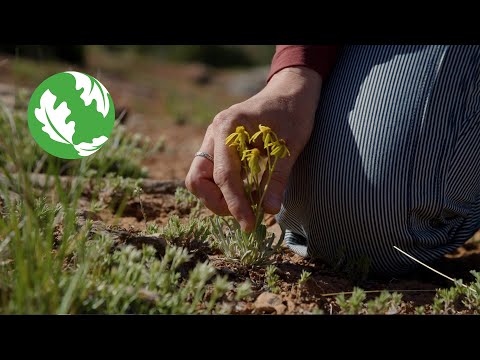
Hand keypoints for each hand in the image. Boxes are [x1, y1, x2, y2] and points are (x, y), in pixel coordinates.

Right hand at [185, 67, 321, 231]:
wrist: (291, 91)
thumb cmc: (293, 112)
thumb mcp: (290, 145)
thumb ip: (278, 178)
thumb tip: (269, 210)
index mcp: (228, 127)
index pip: (224, 175)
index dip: (235, 203)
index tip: (249, 224)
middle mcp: (214, 133)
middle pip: (197, 178)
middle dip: (216, 202)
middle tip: (243, 213)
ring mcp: (214, 139)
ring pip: (199, 178)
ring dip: (218, 197)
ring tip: (246, 204)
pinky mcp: (219, 147)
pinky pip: (210, 173)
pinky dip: (223, 188)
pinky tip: (245, 192)